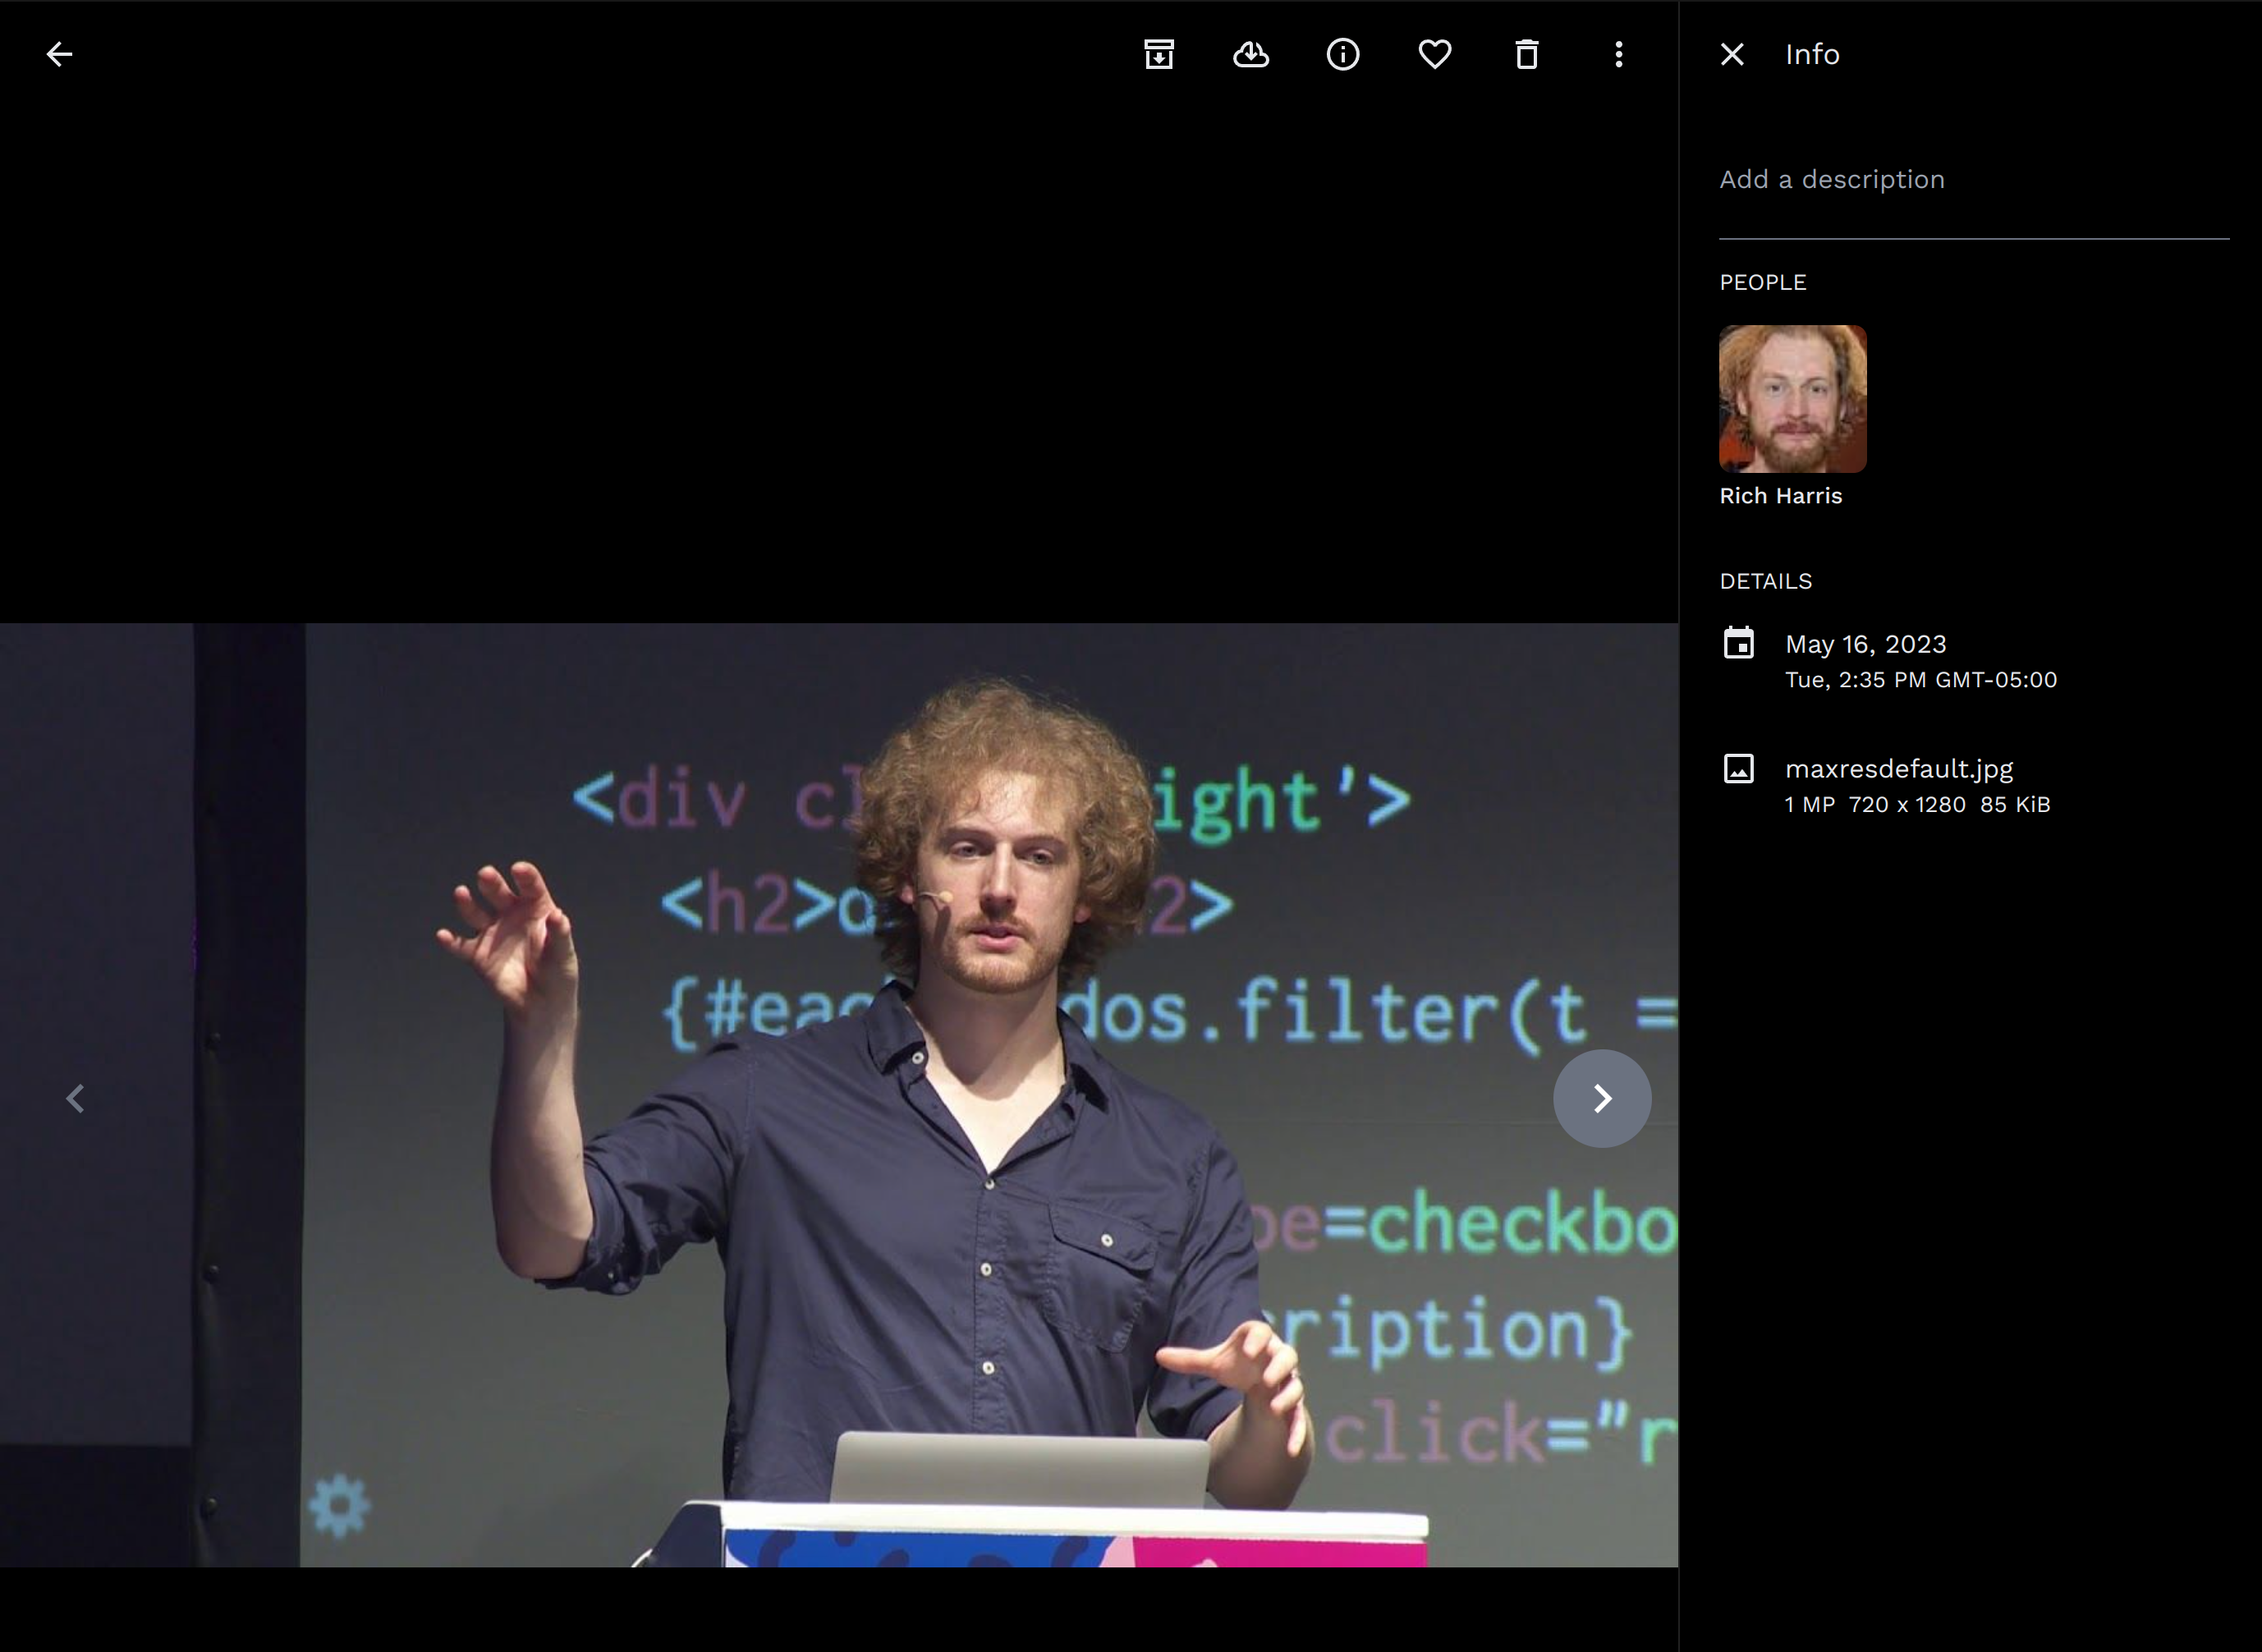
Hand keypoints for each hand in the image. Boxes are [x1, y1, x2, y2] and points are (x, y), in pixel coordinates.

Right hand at [436, 861, 577, 1023]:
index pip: (530, 887)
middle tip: (486, 874)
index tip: (518, 869)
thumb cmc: (557, 972)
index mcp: (535, 909)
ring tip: (461, 893)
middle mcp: (510, 914)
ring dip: (467, 904)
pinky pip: (461, 946)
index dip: (525, 877)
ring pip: (476, 913)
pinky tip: (444, 936)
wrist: (542, 1002)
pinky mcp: (478, 954)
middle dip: (492, 884)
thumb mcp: (563, 954)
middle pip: (499, 894)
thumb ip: (559, 935)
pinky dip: (451, 941)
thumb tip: (558, 916)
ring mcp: (492, 933)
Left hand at [1155, 1321, 1306, 1455]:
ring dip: (1287, 1395)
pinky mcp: (1292, 1405)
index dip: (1257, 1338)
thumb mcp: (1215, 1363)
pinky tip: (1291, 1449)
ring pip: (1295, 1385)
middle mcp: (1277, 1360)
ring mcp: (1287, 1383)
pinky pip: (1298, 1417)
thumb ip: (1190, 1360)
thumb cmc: (1238, 1366)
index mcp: (1259, 1342)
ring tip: (1273, 1408)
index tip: (1248, 1349)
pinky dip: (1296, 1432)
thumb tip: (1158, 1355)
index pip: (1261, 1331)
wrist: (1260, 1380)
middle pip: (1287, 1356)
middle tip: (1267, 1377)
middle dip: (1279, 1366)